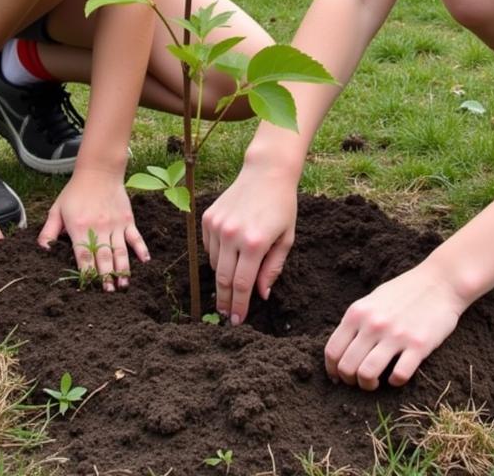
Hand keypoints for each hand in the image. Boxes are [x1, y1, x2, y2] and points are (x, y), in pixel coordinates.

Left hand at [39, 168, 149, 290]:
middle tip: (108, 292)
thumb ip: (48, 231)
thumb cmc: (76, 191)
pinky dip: (141, 249)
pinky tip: (145, 261)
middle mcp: (99, 228)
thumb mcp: (56, 210)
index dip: (87, 274)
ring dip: (122, 269)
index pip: (84, 256)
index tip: (88, 287)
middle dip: (106, 277)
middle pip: (103, 257)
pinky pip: (135, 237)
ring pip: (120, 251)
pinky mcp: (127, 219)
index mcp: (80, 228)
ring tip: (123, 284)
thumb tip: (43, 250)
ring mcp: (115, 224)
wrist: (99, 171)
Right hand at [201, 164, 297, 324]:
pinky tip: (230, 249)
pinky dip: (218, 255)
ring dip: (223, 275)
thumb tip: (261, 295)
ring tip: (235, 274)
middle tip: (227, 314)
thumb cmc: (282, 205)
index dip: (239, 305)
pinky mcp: (208, 217)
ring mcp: (217, 225)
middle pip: (223, 279)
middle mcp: (232, 234)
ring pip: (214, 264)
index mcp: (254, 243)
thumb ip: (273, 268)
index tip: (237, 320)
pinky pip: (208, 247)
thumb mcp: (286, 238)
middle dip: (225, 300)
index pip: (241, 285)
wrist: (266, 173)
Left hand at [324, 261, 466, 389]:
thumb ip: (356, 322)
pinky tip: (397, 375)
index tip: (338, 378)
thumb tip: (341, 351)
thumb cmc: (404, 292)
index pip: (332, 351)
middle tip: (360, 381)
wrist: (440, 281)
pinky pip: (399, 376)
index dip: (332, 370)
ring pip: (367, 374)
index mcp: (358, 313)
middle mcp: (373, 324)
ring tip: (376, 382)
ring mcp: (396, 335)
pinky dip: (395, 381)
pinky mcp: (419, 345)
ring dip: (368, 385)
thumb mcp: (372, 301)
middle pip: (347, 367)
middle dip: (350, 381)